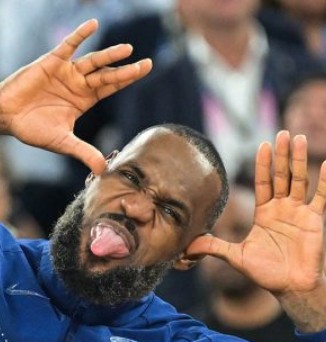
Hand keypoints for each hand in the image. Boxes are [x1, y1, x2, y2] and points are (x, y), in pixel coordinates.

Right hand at [0, 19, 152, 173]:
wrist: (6, 118)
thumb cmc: (33, 129)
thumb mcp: (63, 143)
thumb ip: (84, 152)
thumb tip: (103, 170)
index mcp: (85, 99)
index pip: (112, 87)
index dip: (128, 79)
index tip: (145, 70)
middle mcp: (79, 84)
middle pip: (108, 75)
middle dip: (127, 70)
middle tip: (148, 64)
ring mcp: (66, 72)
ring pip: (93, 61)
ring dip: (110, 55)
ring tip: (129, 49)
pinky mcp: (51, 63)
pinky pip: (68, 45)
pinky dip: (81, 35)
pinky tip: (94, 24)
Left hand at [186, 131, 325, 331]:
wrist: (291, 287)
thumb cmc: (266, 274)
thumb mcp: (237, 258)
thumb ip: (215, 247)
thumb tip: (187, 246)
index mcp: (264, 212)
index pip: (263, 182)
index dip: (263, 164)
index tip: (263, 145)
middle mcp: (282, 208)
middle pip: (282, 175)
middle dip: (282, 155)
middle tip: (283, 133)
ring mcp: (299, 212)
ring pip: (300, 180)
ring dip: (301, 160)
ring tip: (301, 139)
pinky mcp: (314, 220)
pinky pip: (322, 197)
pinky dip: (325, 181)